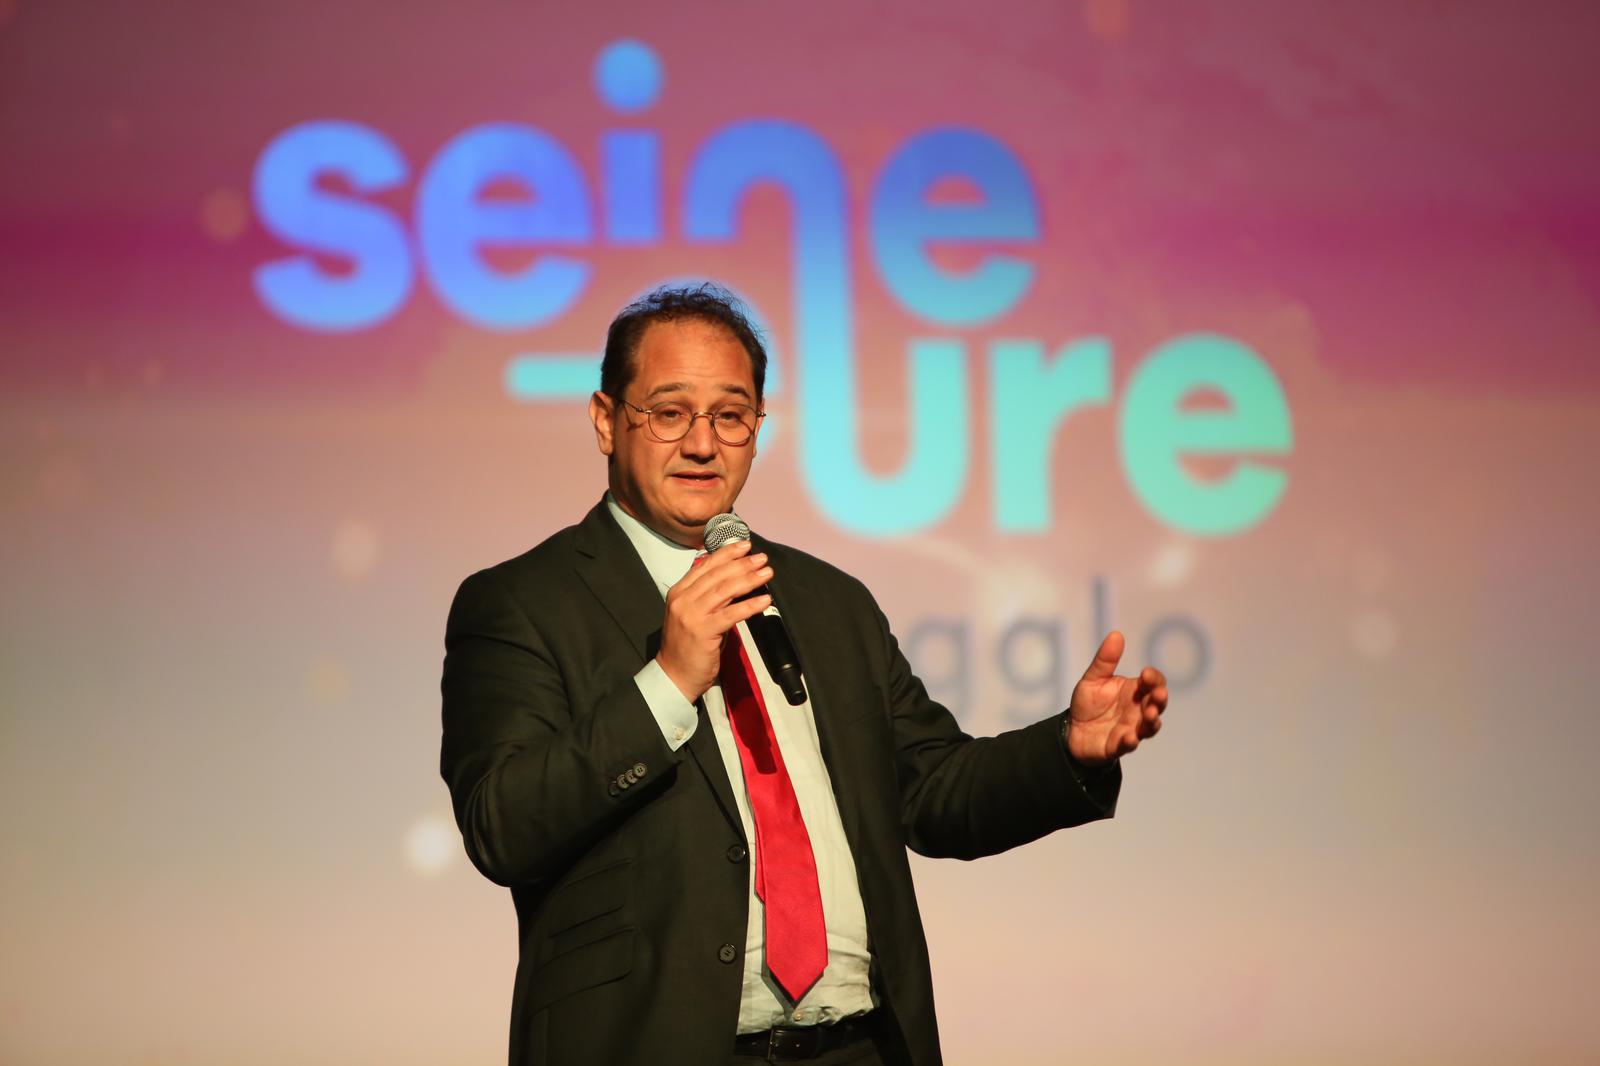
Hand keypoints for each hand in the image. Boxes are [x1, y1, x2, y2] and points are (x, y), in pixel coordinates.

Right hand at [656, 540, 772, 701]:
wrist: (674, 675)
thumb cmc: (688, 645)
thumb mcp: (693, 613)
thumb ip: (707, 594)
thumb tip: (730, 576)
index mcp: (679, 592)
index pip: (705, 565)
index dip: (727, 553)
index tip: (745, 546)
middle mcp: (683, 600)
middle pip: (717, 575)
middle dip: (742, 564)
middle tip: (761, 558)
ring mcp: (692, 615)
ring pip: (725, 590)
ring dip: (749, 579)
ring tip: (766, 573)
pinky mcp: (703, 632)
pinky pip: (731, 614)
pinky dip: (750, 605)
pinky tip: (765, 600)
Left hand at [1066, 631, 1167, 766]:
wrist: (1072, 731)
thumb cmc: (1088, 703)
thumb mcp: (1093, 679)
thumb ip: (1105, 660)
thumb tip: (1116, 634)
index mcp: (1135, 691)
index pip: (1154, 683)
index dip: (1154, 679)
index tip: (1145, 674)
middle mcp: (1138, 710)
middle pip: (1158, 704)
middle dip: (1160, 700)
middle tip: (1157, 695)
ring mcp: (1131, 729)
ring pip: (1150, 727)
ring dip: (1152, 721)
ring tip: (1149, 715)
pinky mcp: (1118, 746)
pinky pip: (1128, 745)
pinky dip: (1130, 742)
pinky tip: (1129, 738)